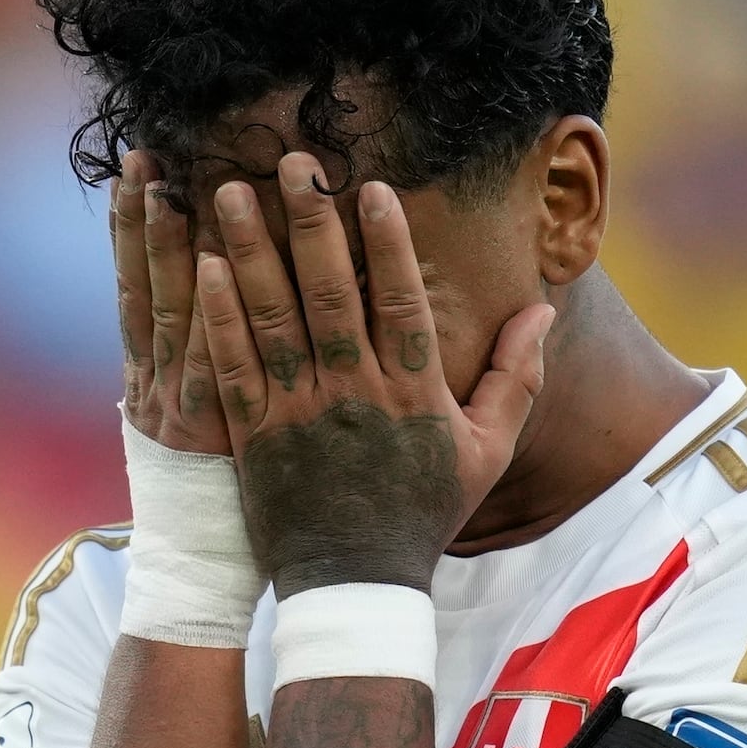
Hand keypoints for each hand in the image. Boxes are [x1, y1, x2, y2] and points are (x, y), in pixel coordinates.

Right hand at [111, 153, 229, 459]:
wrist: (202, 557)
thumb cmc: (213, 480)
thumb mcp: (192, 417)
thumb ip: (196, 362)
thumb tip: (207, 298)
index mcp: (147, 372)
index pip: (133, 286)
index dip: (129, 229)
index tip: (134, 171)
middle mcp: (153, 378)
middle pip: (143, 286)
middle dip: (140, 220)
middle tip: (143, 159)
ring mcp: (177, 399)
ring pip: (169, 312)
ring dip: (167, 249)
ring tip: (169, 191)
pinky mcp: (209, 426)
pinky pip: (209, 361)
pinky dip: (208, 314)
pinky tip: (211, 267)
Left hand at [191, 155, 554, 592]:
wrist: (355, 585)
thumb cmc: (424, 514)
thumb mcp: (487, 451)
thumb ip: (517, 376)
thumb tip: (543, 307)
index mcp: (413, 393)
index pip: (400, 301)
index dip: (386, 241)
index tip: (371, 187)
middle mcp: (355, 395)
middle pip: (329, 293)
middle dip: (308, 221)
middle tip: (290, 162)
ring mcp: (300, 413)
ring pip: (272, 318)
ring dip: (249, 250)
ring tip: (228, 192)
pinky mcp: (255, 435)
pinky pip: (234, 365)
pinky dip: (219, 316)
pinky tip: (203, 266)